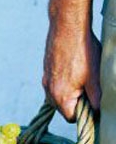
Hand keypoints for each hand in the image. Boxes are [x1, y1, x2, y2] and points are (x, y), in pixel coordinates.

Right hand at [42, 0, 100, 121]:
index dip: (84, 113)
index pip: (71, 118)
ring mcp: (45, 79)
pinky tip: (75, 67)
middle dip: (76, 102)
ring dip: (71, 91)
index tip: (93, 102)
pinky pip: (55, 83)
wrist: (67, 25)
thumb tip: (97, 112)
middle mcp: (48, 89)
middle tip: (90, 87)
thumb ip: (96, 99)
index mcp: (60, 96)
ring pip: (58, 94)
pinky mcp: (46, 69)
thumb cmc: (83, 51)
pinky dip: (65, 81)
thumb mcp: (96, 78)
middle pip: (63, 107)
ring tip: (82, 76)